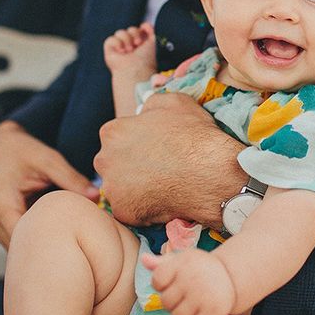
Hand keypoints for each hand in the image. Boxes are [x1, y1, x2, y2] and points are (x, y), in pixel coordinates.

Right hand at [0, 121, 99, 247]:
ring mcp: (4, 226)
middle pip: (25, 250)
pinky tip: (67, 235)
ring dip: (50, 247)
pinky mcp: (13, 226)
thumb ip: (72, 179)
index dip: (50, 248)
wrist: (4, 147)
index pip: (25, 240)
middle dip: (53, 250)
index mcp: (4, 206)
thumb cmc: (22, 151)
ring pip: (27, 249)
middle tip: (83, 247)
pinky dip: (47, 239)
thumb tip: (96, 196)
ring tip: (76, 241)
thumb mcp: (48, 160)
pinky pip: (29, 241)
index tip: (76, 245)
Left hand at [93, 92, 247, 226]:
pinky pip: (131, 212)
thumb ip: (151, 106)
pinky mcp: (123, 212)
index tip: (155, 151)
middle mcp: (104, 160)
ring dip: (136, 190)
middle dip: (131, 168)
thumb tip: (144, 113)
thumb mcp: (175, 102)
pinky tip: (164, 203)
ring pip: (120, 190)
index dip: (138, 145)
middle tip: (158, 171)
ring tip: (163, 188)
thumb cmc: (195, 136)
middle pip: (113, 165)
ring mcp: (112, 188)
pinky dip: (145, 210)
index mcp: (112, 132)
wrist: (210, 174)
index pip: (117, 139)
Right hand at [103, 22, 156, 78]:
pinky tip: (121, 51)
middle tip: (137, 44)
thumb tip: (144, 24)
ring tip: (129, 50)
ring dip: (127, 39)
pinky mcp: (110, 52)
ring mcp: (120, 49)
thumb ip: (150, 32)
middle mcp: (130, 47)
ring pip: (120, 32)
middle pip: (130, 29)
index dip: (139, 31)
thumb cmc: (146, 60)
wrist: (137, 70)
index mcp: (139, 46)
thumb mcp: (152, 43)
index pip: (137, 31)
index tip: (143, 37)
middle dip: (135, 34)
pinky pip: (110, 39)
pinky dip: (117, 43)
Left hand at [142, 249, 235, 314]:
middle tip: (185, 295)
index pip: (157, 281)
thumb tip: (143, 260)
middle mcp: (193, 279)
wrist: (229, 275)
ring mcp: (204, 296)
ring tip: (192, 305)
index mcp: (182, 263)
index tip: (174, 281)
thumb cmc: (199, 268)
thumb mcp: (181, 260)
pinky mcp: (214, 313)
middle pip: (165, 303)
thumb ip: (160, 263)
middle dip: (173, 302)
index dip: (162, 285)